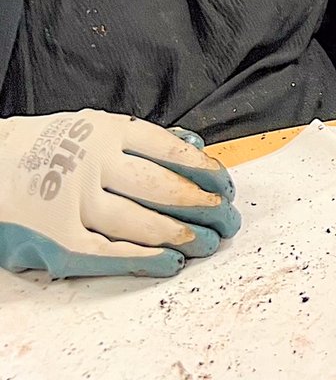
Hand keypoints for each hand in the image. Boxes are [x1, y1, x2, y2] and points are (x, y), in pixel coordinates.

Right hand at [0, 112, 239, 279]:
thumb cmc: (57, 145)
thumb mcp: (99, 127)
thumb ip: (145, 140)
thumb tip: (195, 150)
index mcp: (109, 131)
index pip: (170, 150)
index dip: (204, 171)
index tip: (225, 186)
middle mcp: (94, 163)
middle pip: (161, 187)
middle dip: (202, 206)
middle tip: (227, 218)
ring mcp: (74, 201)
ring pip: (138, 222)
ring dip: (180, 234)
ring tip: (208, 242)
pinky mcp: (56, 236)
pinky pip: (107, 252)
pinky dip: (142, 258)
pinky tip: (169, 260)